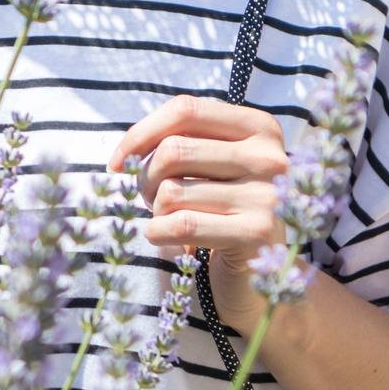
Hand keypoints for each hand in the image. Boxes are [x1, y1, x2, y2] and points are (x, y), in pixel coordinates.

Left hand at [106, 94, 289, 334]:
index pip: (186, 110)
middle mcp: (270, 157)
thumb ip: (181, 143)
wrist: (262, 279)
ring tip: (169, 220)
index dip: (141, 133)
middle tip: (149, 199)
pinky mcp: (257, 234)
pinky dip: (157, 233)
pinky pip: (181, 224)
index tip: (118, 161)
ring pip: (172, 190)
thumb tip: (126, 152)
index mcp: (260, 128)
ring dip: (155, 211)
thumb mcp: (213, 167)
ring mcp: (268, 196)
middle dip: (145, 178)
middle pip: (174, 150)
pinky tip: (164, 238)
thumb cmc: (223, 212)